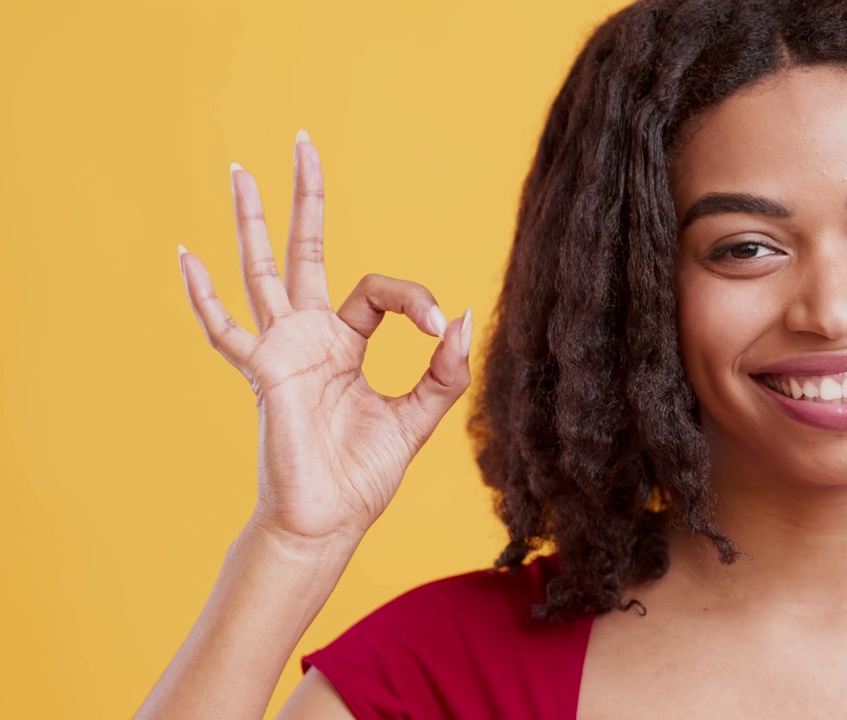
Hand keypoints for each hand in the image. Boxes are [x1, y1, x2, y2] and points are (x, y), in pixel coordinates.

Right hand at [177, 130, 471, 545]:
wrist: (328, 521)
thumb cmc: (364, 475)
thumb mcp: (418, 417)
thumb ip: (444, 371)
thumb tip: (459, 316)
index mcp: (346, 342)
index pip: (378, 290)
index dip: (412, 297)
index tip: (437, 326)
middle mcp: (309, 336)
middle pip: (303, 251)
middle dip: (306, 199)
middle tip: (303, 143)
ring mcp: (280, 351)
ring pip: (261, 271)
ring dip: (252, 221)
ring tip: (240, 170)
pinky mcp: (263, 374)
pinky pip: (225, 331)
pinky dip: (204, 296)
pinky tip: (185, 255)